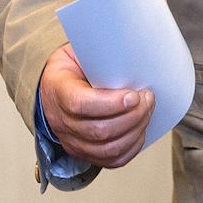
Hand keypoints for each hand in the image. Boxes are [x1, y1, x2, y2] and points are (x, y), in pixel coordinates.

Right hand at [39, 43, 154, 168]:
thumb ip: (99, 50)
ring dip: (135, 131)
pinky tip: (140, 131)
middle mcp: (62, 121)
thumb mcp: (78, 50)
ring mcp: (72, 140)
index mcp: (58, 90)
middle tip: (148, 98)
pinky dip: (130, 148)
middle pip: (99, 131)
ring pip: (107, 149)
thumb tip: (133, 42)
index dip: (110, 104)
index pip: (80, 105)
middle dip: (132, 116)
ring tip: (147, 111)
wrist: (54, 86)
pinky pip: (110, 161)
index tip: (134, 94)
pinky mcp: (84, 152)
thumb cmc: (73, 65)